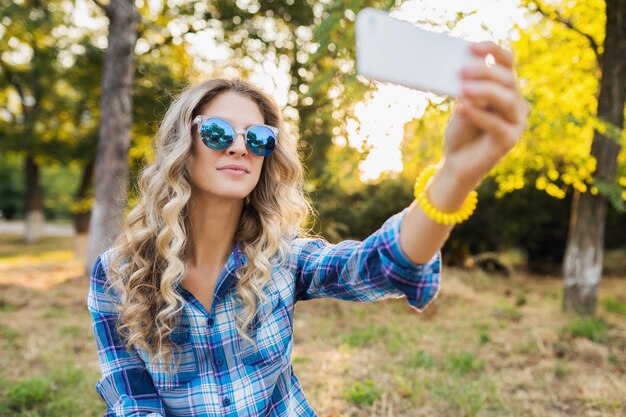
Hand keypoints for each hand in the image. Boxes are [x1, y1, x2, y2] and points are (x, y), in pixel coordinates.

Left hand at [442, 41, 527, 188]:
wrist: (456, 162)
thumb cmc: (460, 130)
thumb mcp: (462, 104)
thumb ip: (468, 89)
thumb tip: (465, 71)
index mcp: (505, 89)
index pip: (507, 63)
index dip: (493, 51)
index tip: (472, 47)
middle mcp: (515, 102)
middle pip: (507, 79)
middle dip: (485, 72)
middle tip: (462, 70)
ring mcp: (516, 121)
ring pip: (506, 99)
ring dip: (484, 91)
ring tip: (462, 88)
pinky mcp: (510, 140)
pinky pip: (497, 124)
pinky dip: (478, 114)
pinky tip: (461, 108)